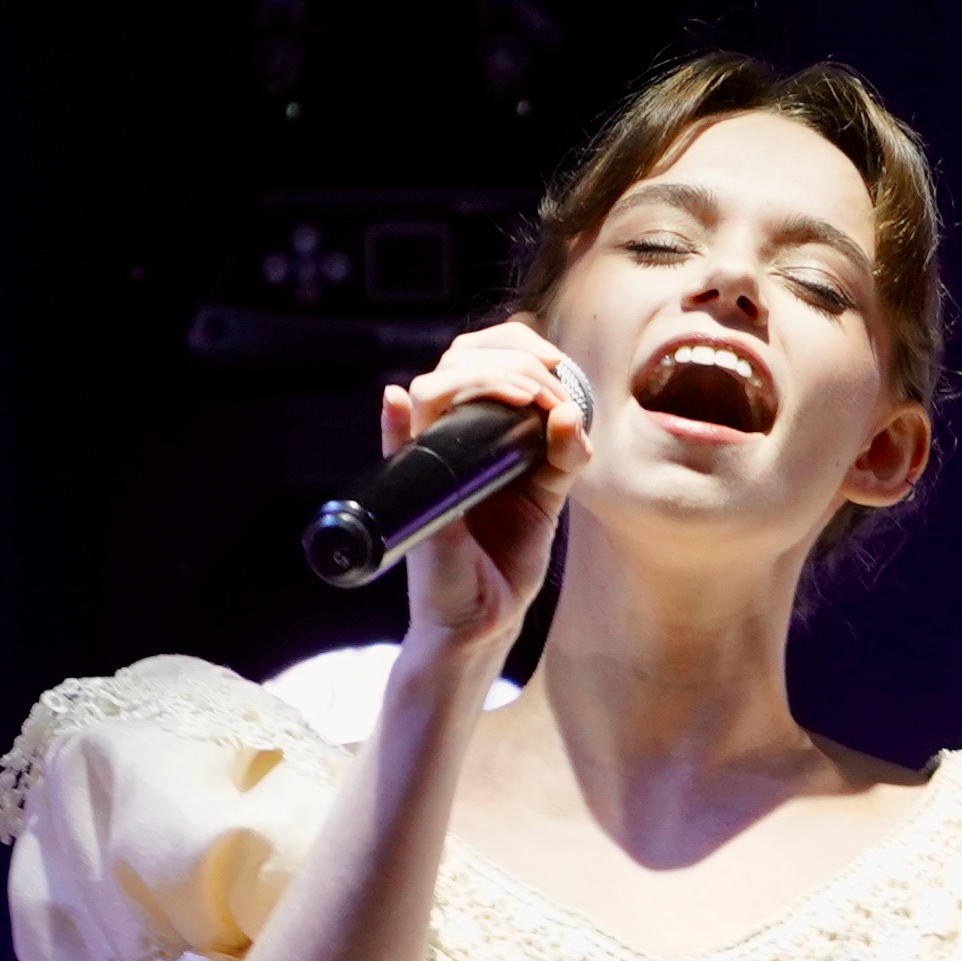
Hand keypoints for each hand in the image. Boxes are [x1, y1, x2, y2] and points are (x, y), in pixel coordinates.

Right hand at [378, 321, 593, 662]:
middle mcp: (445, 438)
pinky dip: (394, 423)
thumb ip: (563, 456)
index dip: (515, 343)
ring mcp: (428, 464)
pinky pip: (396, 451)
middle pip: (459, 361)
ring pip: (435, 391)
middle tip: (550, 391)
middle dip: (515, 361)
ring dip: (487, 380)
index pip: (477, 356)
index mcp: (474, 430)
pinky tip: (395, 401)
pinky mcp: (418, 499)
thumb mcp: (548, 497)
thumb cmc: (507, 556)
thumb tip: (567, 413)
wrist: (486, 616)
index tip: (554, 364)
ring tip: (530, 400)